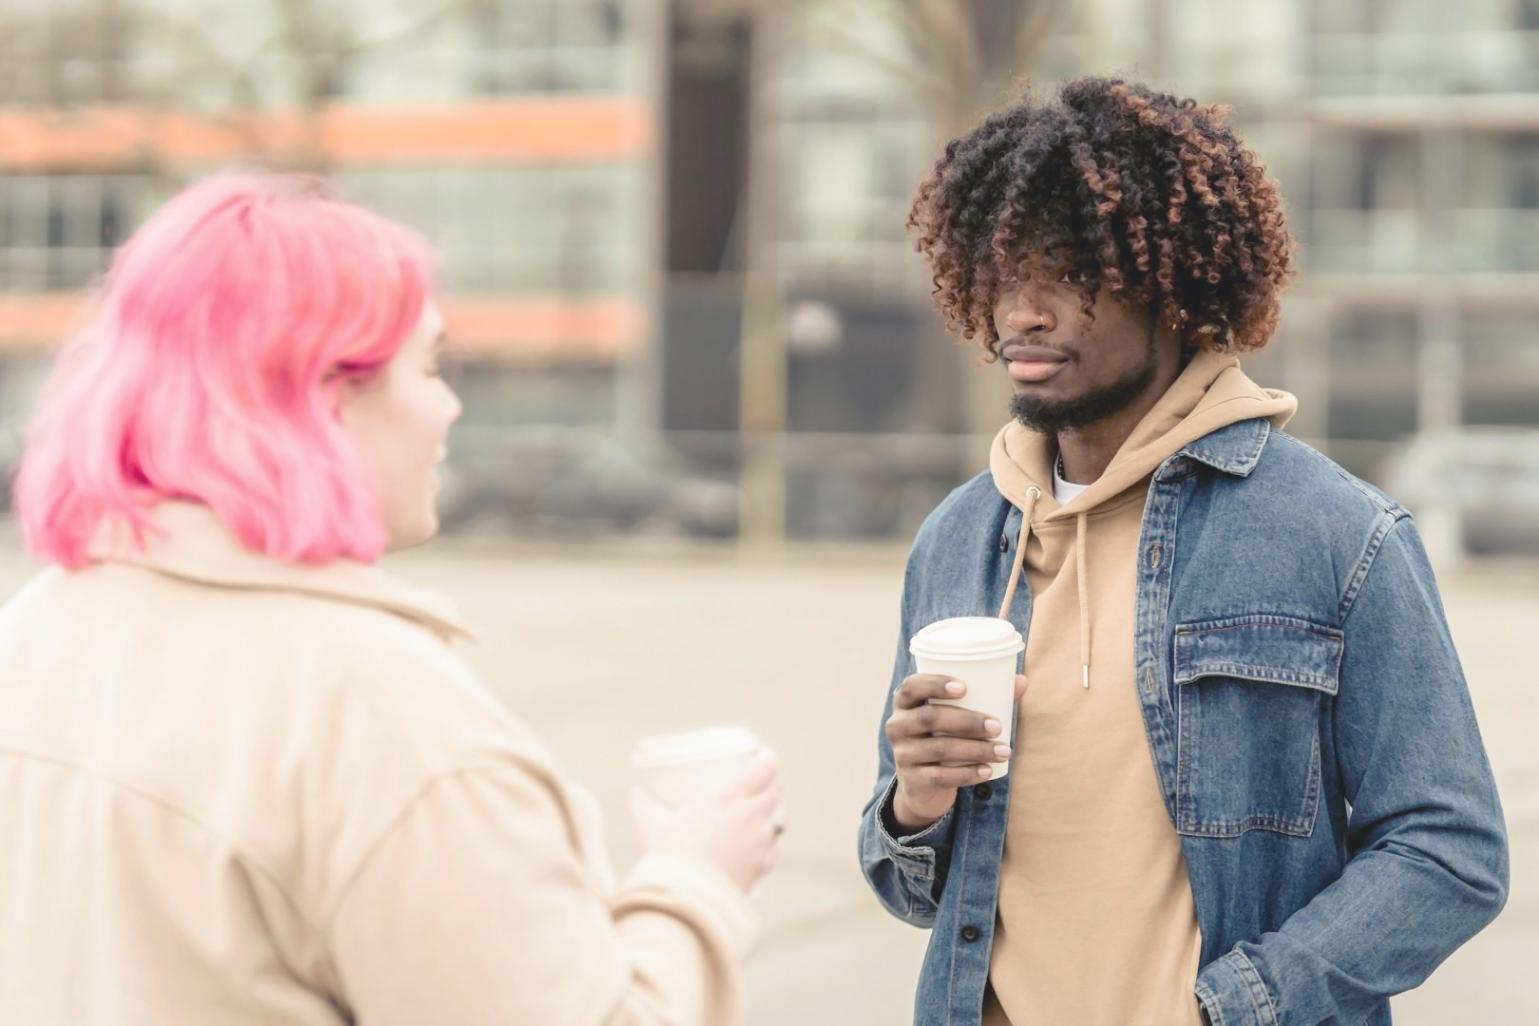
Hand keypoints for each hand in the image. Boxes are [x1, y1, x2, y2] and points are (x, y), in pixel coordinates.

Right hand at [630, 747, 783, 893]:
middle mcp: (751, 816)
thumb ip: (643, 804)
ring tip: (763, 810)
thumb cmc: (669, 856)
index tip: (763, 754)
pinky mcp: (762, 866)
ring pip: (779, 818)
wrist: (687, 898)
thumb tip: (636, 791)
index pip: (764, 767)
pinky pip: (774, 848)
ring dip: (774, 810)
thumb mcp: (651, 825)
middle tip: (760, 780)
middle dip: (771, 782)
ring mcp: (760, 842)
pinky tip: (761, 844)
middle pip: (775, 790)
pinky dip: (769, 842)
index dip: (767, 757)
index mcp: (729, 797)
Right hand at [884, 674, 1026, 832]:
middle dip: (966, 721)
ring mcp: (902, 754)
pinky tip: (987, 771)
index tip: (964, 687)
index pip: (912, 686)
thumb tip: (1022, 681)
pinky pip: (940, 777)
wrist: (922, 786)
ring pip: (939, 749)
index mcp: (905, 703)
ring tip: (1004, 750)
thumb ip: (986, 697)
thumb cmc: (943, 738)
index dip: (935, 684)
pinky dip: (967, 773)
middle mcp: (897, 726)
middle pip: (928, 718)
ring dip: (975, 749)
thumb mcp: (956, 718)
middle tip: (997, 726)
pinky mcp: (912, 781)